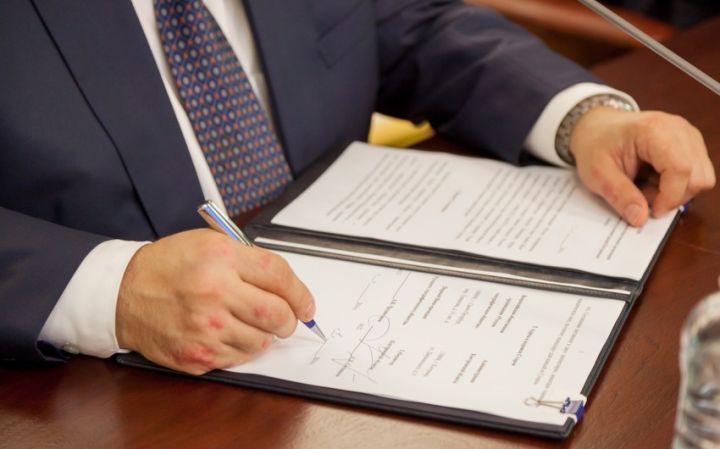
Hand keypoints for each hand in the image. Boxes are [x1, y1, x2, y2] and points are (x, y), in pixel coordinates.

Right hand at [116, 229, 314, 374]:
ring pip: (262, 342)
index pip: (279, 277)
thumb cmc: (170, 265)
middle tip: (286, 319)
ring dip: (264, 335)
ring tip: (248, 323)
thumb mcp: (210, 243)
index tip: (307, 305)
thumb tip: (289, 287)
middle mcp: (215, 293)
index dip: (301, 294)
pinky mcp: (197, 354)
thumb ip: (250, 260)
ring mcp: (206, 328)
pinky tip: (226, 333)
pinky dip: (241, 348)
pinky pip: (239, 358)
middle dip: (289, 319)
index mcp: (221, 258)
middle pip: (277, 314)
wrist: (123, 293)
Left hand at [570, 108, 714, 226]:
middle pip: (698, 177)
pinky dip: (677, 184)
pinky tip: (654, 178)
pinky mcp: (690, 144)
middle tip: (643, 196)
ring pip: (701, 178)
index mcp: (655, 130)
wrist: (597, 127)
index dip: (669, 198)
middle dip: (673, 197)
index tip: (651, 212)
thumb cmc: (595, 144)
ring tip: (646, 185)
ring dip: (676, 191)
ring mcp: (688, 136)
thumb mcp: (597, 173)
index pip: (681, 169)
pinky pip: (696, 174)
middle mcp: (679, 129)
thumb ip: (620, 196)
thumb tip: (639, 219)